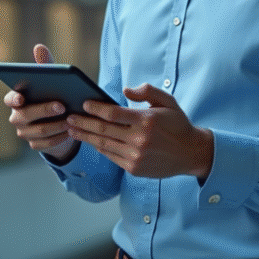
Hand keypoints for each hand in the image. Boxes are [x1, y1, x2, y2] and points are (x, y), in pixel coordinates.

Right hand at [3, 44, 78, 161]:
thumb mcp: (49, 80)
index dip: (14, 99)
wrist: (58, 122)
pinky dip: (60, 137)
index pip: (10, 99)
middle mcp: (16, 117)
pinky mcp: (35, 145)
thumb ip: (44, 65)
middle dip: (45, 110)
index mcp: (16, 100)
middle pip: (27, 115)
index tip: (21, 98)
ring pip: (40, 130)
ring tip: (71, 119)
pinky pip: (47, 143)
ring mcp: (24, 133)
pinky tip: (71, 131)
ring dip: (57, 125)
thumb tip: (39, 46)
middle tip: (62, 106)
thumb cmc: (51, 95)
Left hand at [66, 83, 212, 179]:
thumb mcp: (167, 101)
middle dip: (83, 123)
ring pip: (103, 145)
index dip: (95, 108)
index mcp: (146, 120)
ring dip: (86, 136)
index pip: (113, 113)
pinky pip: (111, 156)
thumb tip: (124, 90)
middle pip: (103, 130)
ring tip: (72, 130)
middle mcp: (139, 139)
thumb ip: (146, 91)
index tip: (84, 104)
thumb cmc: (177, 124)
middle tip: (69, 118)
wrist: (190, 153)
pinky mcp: (134, 168)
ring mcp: (136, 156)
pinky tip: (90, 141)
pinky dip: (99, 148)